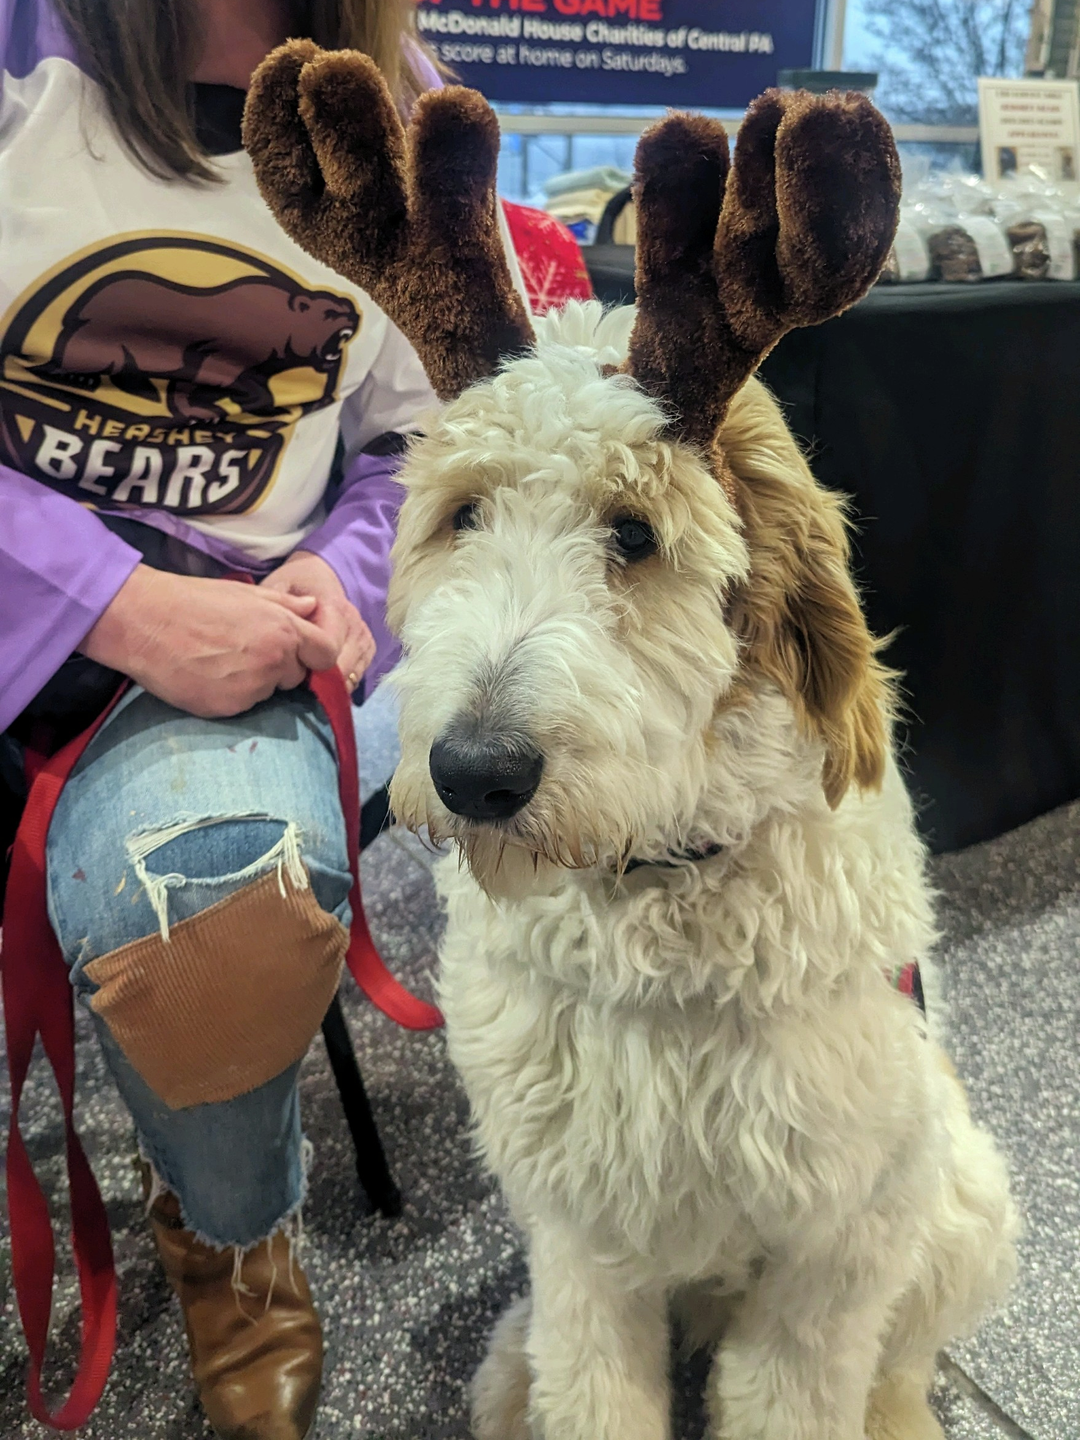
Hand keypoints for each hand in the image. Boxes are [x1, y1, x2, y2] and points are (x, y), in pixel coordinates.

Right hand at [80, 565, 338, 717]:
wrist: (145, 623)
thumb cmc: (193, 601)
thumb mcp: (245, 594)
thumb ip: (286, 604)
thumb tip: (314, 606)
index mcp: (284, 630)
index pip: (326, 654)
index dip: (314, 653)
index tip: (299, 652)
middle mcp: (274, 661)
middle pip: (296, 676)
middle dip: (281, 667)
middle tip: (246, 651)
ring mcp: (252, 688)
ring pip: (269, 692)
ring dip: (255, 681)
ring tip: (222, 661)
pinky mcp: (228, 708)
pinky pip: (243, 705)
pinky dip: (232, 694)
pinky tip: (209, 676)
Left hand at [260, 551, 374, 691]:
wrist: (321, 575)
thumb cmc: (296, 583)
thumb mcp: (281, 584)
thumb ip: (280, 604)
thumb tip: (281, 628)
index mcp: (335, 608)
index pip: (328, 649)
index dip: (309, 665)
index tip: (289, 670)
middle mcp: (355, 624)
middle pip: (342, 669)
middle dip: (319, 681)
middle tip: (295, 685)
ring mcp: (364, 637)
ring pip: (352, 676)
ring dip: (330, 685)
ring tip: (308, 685)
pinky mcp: (368, 647)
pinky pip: (358, 675)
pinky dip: (341, 683)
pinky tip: (322, 681)